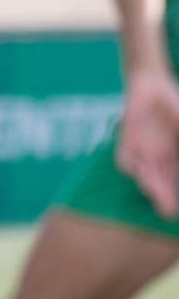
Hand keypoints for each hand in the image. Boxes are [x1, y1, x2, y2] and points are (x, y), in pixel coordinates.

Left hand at [115, 70, 178, 217]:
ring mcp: (140, 151)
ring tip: (152, 193)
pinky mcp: (125, 142)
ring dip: (147, 184)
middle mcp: (156, 158)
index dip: (173, 195)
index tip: (174, 210)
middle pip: (159, 183)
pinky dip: (129, 164)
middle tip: (167, 213)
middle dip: (162, 197)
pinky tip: (134, 171)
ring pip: (143, 174)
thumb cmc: (173, 103)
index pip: (175, 180)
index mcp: (173, 156)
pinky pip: (125, 159)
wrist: (150, 85)